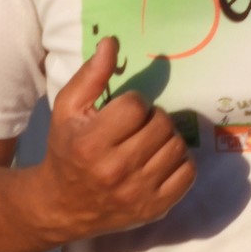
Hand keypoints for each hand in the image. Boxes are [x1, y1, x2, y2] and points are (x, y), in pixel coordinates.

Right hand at [34, 38, 195, 240]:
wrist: (62, 205)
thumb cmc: (66, 150)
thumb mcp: (67, 109)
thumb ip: (91, 75)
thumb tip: (111, 42)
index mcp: (92, 143)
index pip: (136, 106)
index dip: (133, 102)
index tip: (122, 111)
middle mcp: (116, 170)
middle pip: (162, 125)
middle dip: (153, 118)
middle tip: (137, 126)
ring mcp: (138, 193)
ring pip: (177, 147)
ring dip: (167, 138)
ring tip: (149, 142)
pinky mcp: (155, 209)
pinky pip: (188, 173)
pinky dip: (180, 162)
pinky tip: (160, 160)